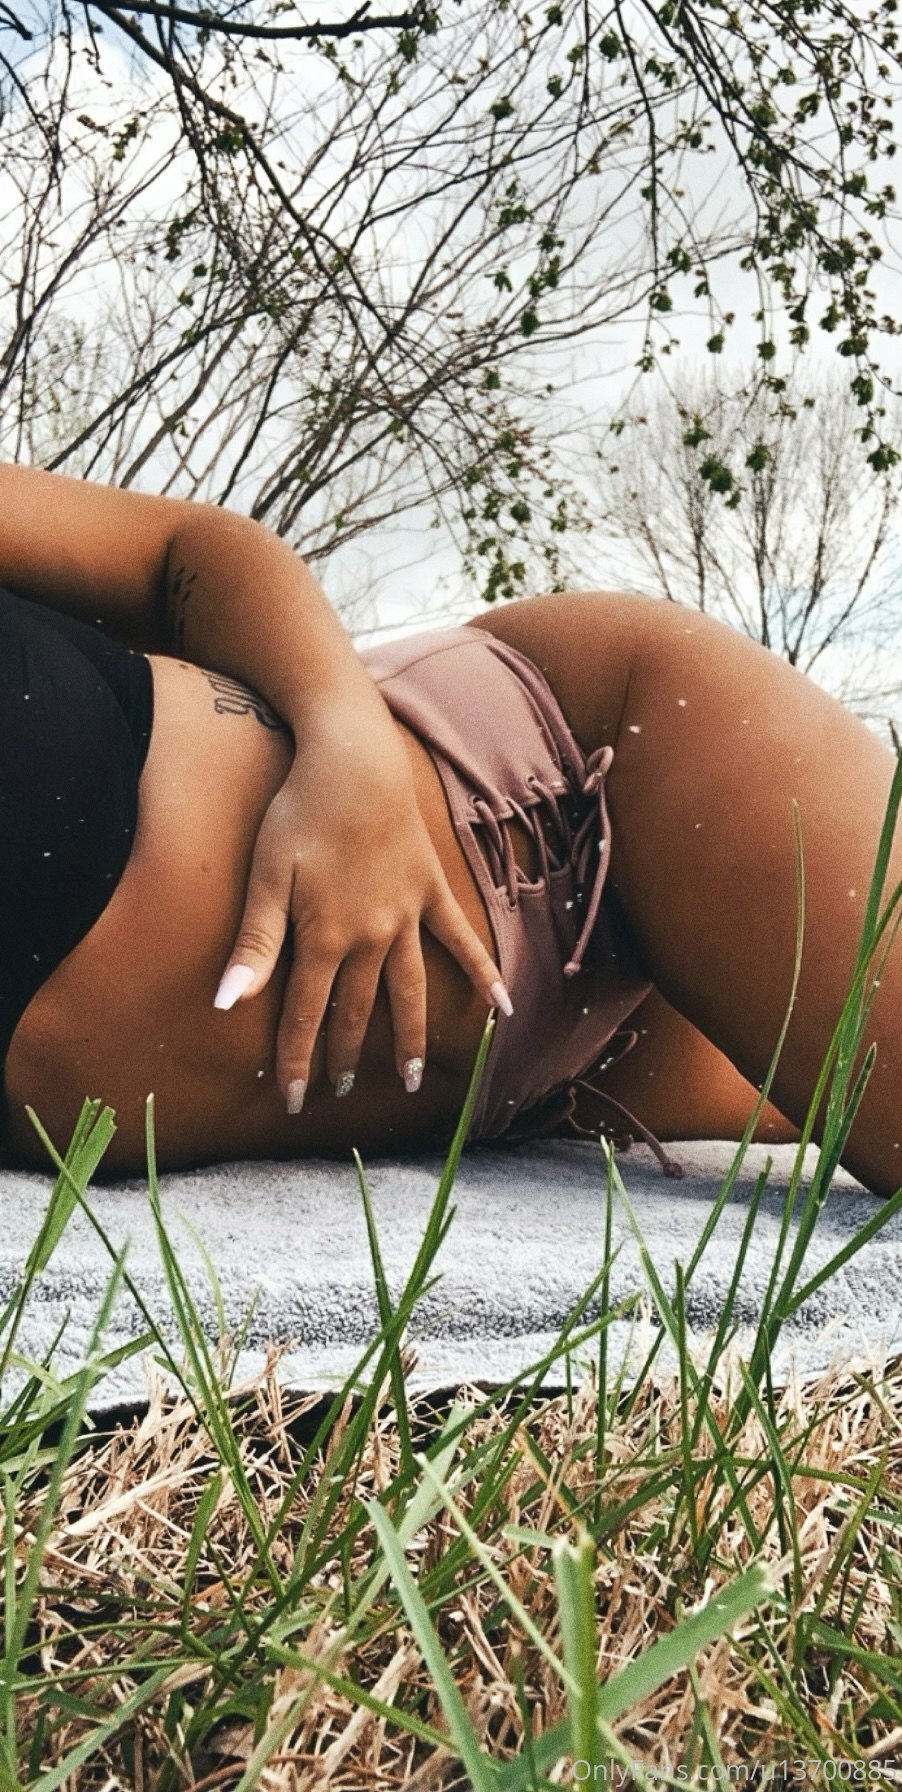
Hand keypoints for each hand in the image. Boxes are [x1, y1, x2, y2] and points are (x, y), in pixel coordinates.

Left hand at [213, 700, 511, 1109]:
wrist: (353, 758)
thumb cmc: (299, 811)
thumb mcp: (265, 876)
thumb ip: (254, 944)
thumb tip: (226, 1004)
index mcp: (325, 937)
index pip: (307, 1016)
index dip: (297, 1061)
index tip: (291, 1101)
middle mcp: (371, 936)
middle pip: (355, 1010)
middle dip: (344, 1055)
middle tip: (337, 1091)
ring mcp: (407, 916)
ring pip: (409, 990)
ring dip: (409, 1037)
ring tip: (410, 1080)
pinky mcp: (431, 891)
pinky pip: (460, 941)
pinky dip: (482, 973)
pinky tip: (500, 1008)